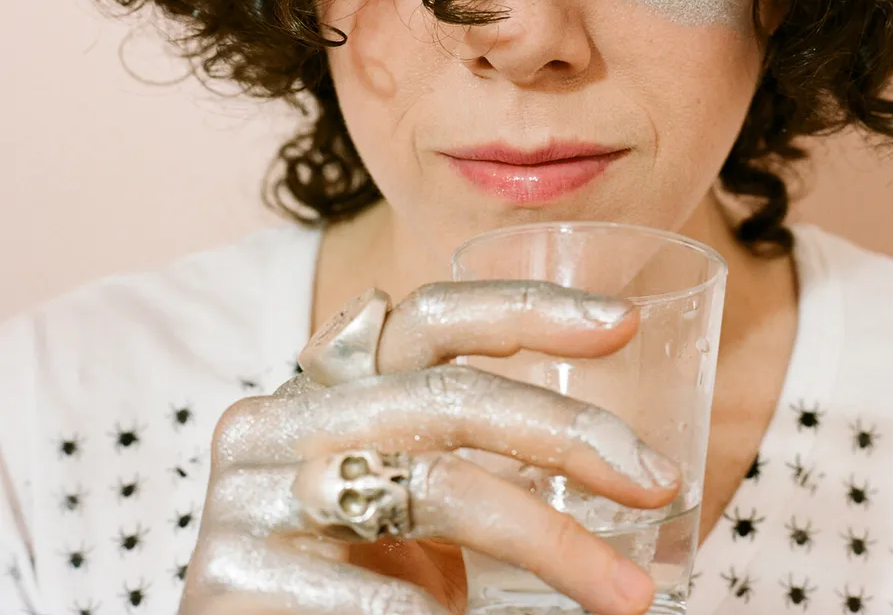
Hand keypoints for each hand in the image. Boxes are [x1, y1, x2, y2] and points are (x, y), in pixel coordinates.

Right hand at [178, 280, 680, 614]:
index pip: (434, 317)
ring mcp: (251, 495)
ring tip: (625, 598)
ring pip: (438, 490)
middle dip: (571, 434)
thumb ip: (467, 452)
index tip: (625, 320)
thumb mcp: (412, 498)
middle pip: (453, 397)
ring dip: (553, 542)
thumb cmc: (358, 574)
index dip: (529, 308)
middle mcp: (283, 417)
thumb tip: (625, 459)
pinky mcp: (230, 577)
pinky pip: (385, 596)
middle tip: (658, 479)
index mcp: (332, 384)